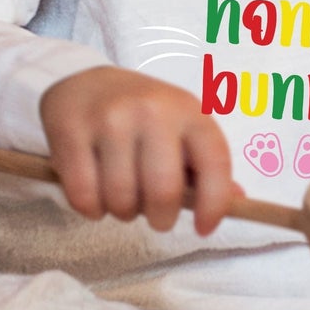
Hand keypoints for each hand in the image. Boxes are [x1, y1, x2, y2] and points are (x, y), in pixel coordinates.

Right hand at [39, 68, 232, 235]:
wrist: (84, 81)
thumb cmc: (142, 115)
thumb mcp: (182, 127)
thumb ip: (206, 165)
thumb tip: (239, 203)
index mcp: (189, 111)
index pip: (215, 163)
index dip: (214, 204)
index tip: (203, 228)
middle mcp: (152, 110)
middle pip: (163, 191)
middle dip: (161, 219)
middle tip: (155, 217)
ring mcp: (110, 118)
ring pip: (120, 199)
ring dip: (122, 213)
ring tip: (122, 199)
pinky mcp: (71, 130)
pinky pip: (83, 195)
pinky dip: (91, 209)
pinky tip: (96, 197)